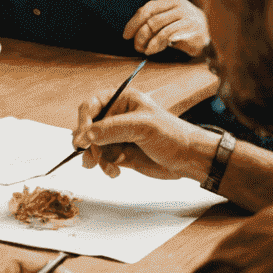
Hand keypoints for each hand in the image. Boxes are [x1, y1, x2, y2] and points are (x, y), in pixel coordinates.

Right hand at [73, 85, 212, 183]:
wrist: (191, 160)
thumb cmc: (173, 135)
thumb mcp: (143, 127)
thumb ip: (113, 129)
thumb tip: (86, 136)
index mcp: (122, 101)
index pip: (92, 105)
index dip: (83, 120)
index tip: (81, 138)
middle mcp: (117, 117)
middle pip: (89, 127)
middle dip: (88, 143)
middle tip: (89, 155)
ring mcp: (118, 136)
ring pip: (93, 145)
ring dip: (96, 158)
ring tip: (107, 167)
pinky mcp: (121, 153)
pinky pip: (103, 158)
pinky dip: (104, 166)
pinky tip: (114, 171)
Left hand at [123, 0, 207, 56]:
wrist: (211, 38)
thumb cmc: (186, 30)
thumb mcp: (170, 21)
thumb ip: (155, 21)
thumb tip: (134, 32)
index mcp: (172, 2)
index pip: (148, 8)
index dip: (134, 21)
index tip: (126, 35)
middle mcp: (179, 6)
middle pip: (151, 18)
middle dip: (139, 34)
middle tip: (136, 46)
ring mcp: (187, 17)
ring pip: (158, 27)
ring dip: (148, 41)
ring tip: (145, 50)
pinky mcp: (192, 28)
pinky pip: (168, 35)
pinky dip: (157, 44)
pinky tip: (154, 50)